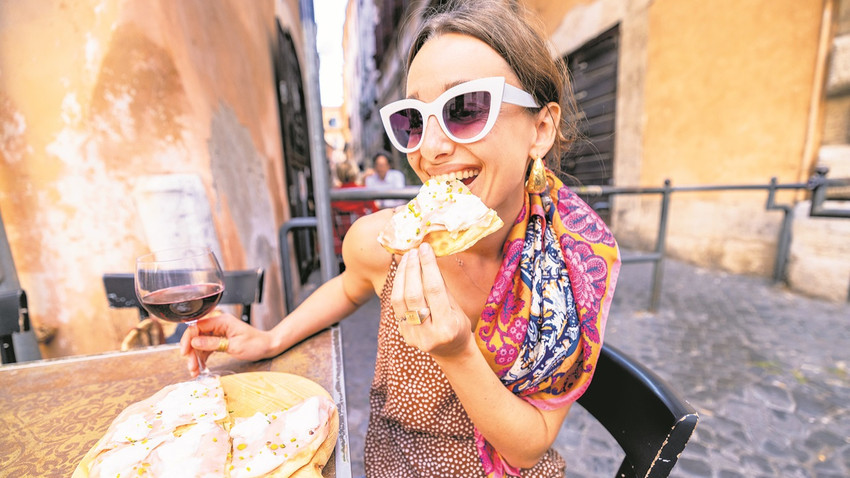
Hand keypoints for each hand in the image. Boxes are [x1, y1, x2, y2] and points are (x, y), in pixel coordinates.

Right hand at [179, 311, 274, 376]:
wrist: (267, 347)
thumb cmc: (255, 344)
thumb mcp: (234, 346)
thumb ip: (213, 343)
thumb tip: (194, 342)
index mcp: (221, 321)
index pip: (197, 326)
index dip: (188, 339)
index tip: (184, 353)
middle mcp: (217, 324)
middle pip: (196, 336)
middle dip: (191, 352)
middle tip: (191, 366)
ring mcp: (218, 332)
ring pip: (199, 344)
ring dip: (195, 357)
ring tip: (194, 371)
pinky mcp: (219, 340)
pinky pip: (206, 348)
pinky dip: (202, 358)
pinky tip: (200, 368)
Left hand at [391, 243, 471, 357]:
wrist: (452, 352)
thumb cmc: (458, 325)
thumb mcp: (456, 307)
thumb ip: (441, 286)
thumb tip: (427, 259)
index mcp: (447, 326)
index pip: (434, 290)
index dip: (428, 266)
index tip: (426, 248)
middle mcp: (428, 334)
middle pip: (413, 294)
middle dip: (412, 268)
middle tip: (413, 251)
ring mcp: (413, 336)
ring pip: (399, 300)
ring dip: (401, 275)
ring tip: (406, 258)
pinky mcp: (404, 334)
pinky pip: (396, 306)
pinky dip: (398, 286)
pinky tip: (402, 273)